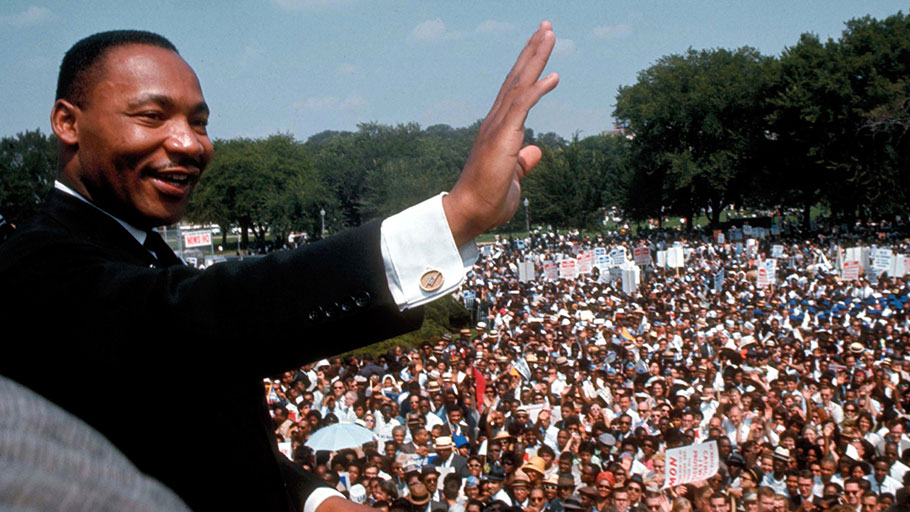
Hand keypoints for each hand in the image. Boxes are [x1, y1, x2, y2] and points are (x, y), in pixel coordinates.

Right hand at [444, 22, 558, 245]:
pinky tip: (554, 76)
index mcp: (498, 129)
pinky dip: (537, 89)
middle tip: (546, 26)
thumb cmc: (487, 200)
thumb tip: (536, 150)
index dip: (528, 67)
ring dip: (535, 58)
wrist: (469, 213)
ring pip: (519, 84)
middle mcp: (495, 122)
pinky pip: (521, 106)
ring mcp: (497, 128)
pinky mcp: (501, 138)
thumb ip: (523, 161)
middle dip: (532, 51)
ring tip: (548, 34)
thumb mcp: (513, 177)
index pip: (515, 90)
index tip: (540, 46)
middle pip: (516, 78)